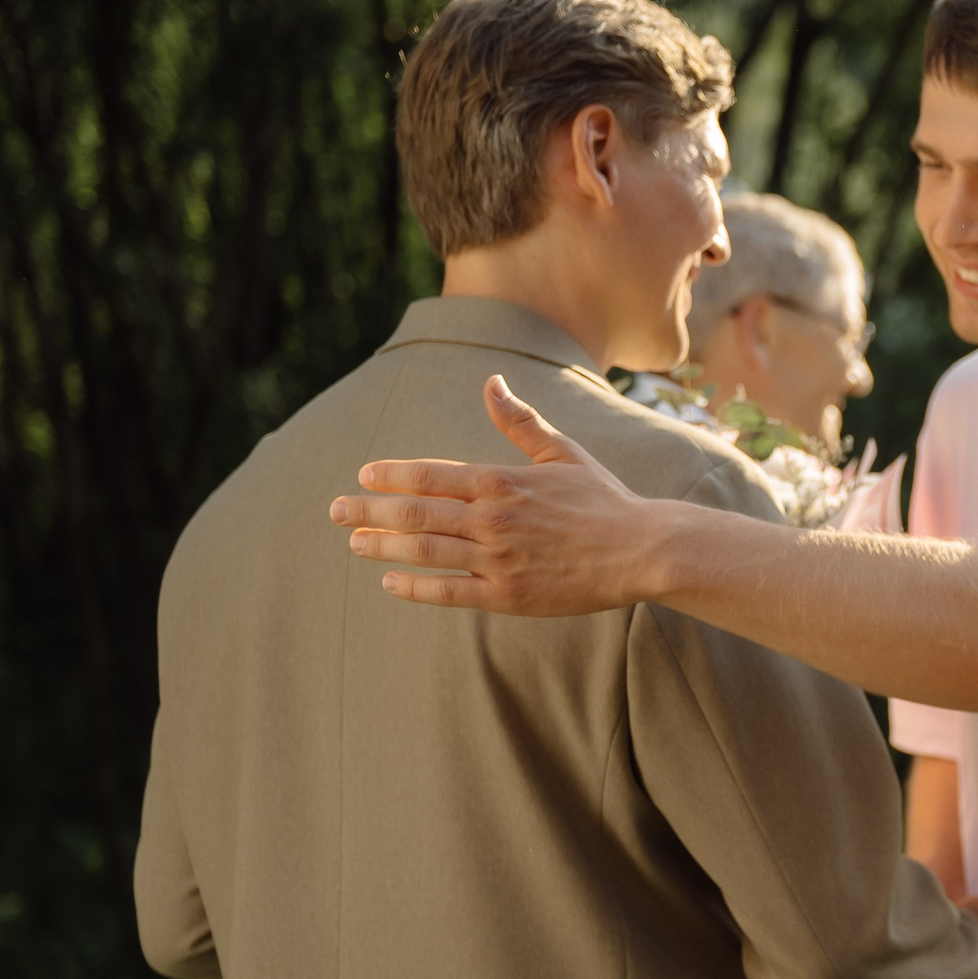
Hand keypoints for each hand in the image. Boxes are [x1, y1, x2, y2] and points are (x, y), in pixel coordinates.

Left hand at [329, 375, 672, 614]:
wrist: (643, 550)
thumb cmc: (604, 500)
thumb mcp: (562, 453)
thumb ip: (519, 421)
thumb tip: (491, 382)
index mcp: (502, 482)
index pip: (429, 474)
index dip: (390, 474)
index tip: (364, 474)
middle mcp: (492, 520)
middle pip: (414, 513)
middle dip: (368, 510)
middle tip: (335, 510)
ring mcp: (497, 560)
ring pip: (423, 552)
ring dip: (382, 547)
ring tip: (354, 544)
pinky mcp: (508, 596)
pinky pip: (449, 592)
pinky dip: (414, 588)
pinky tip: (390, 584)